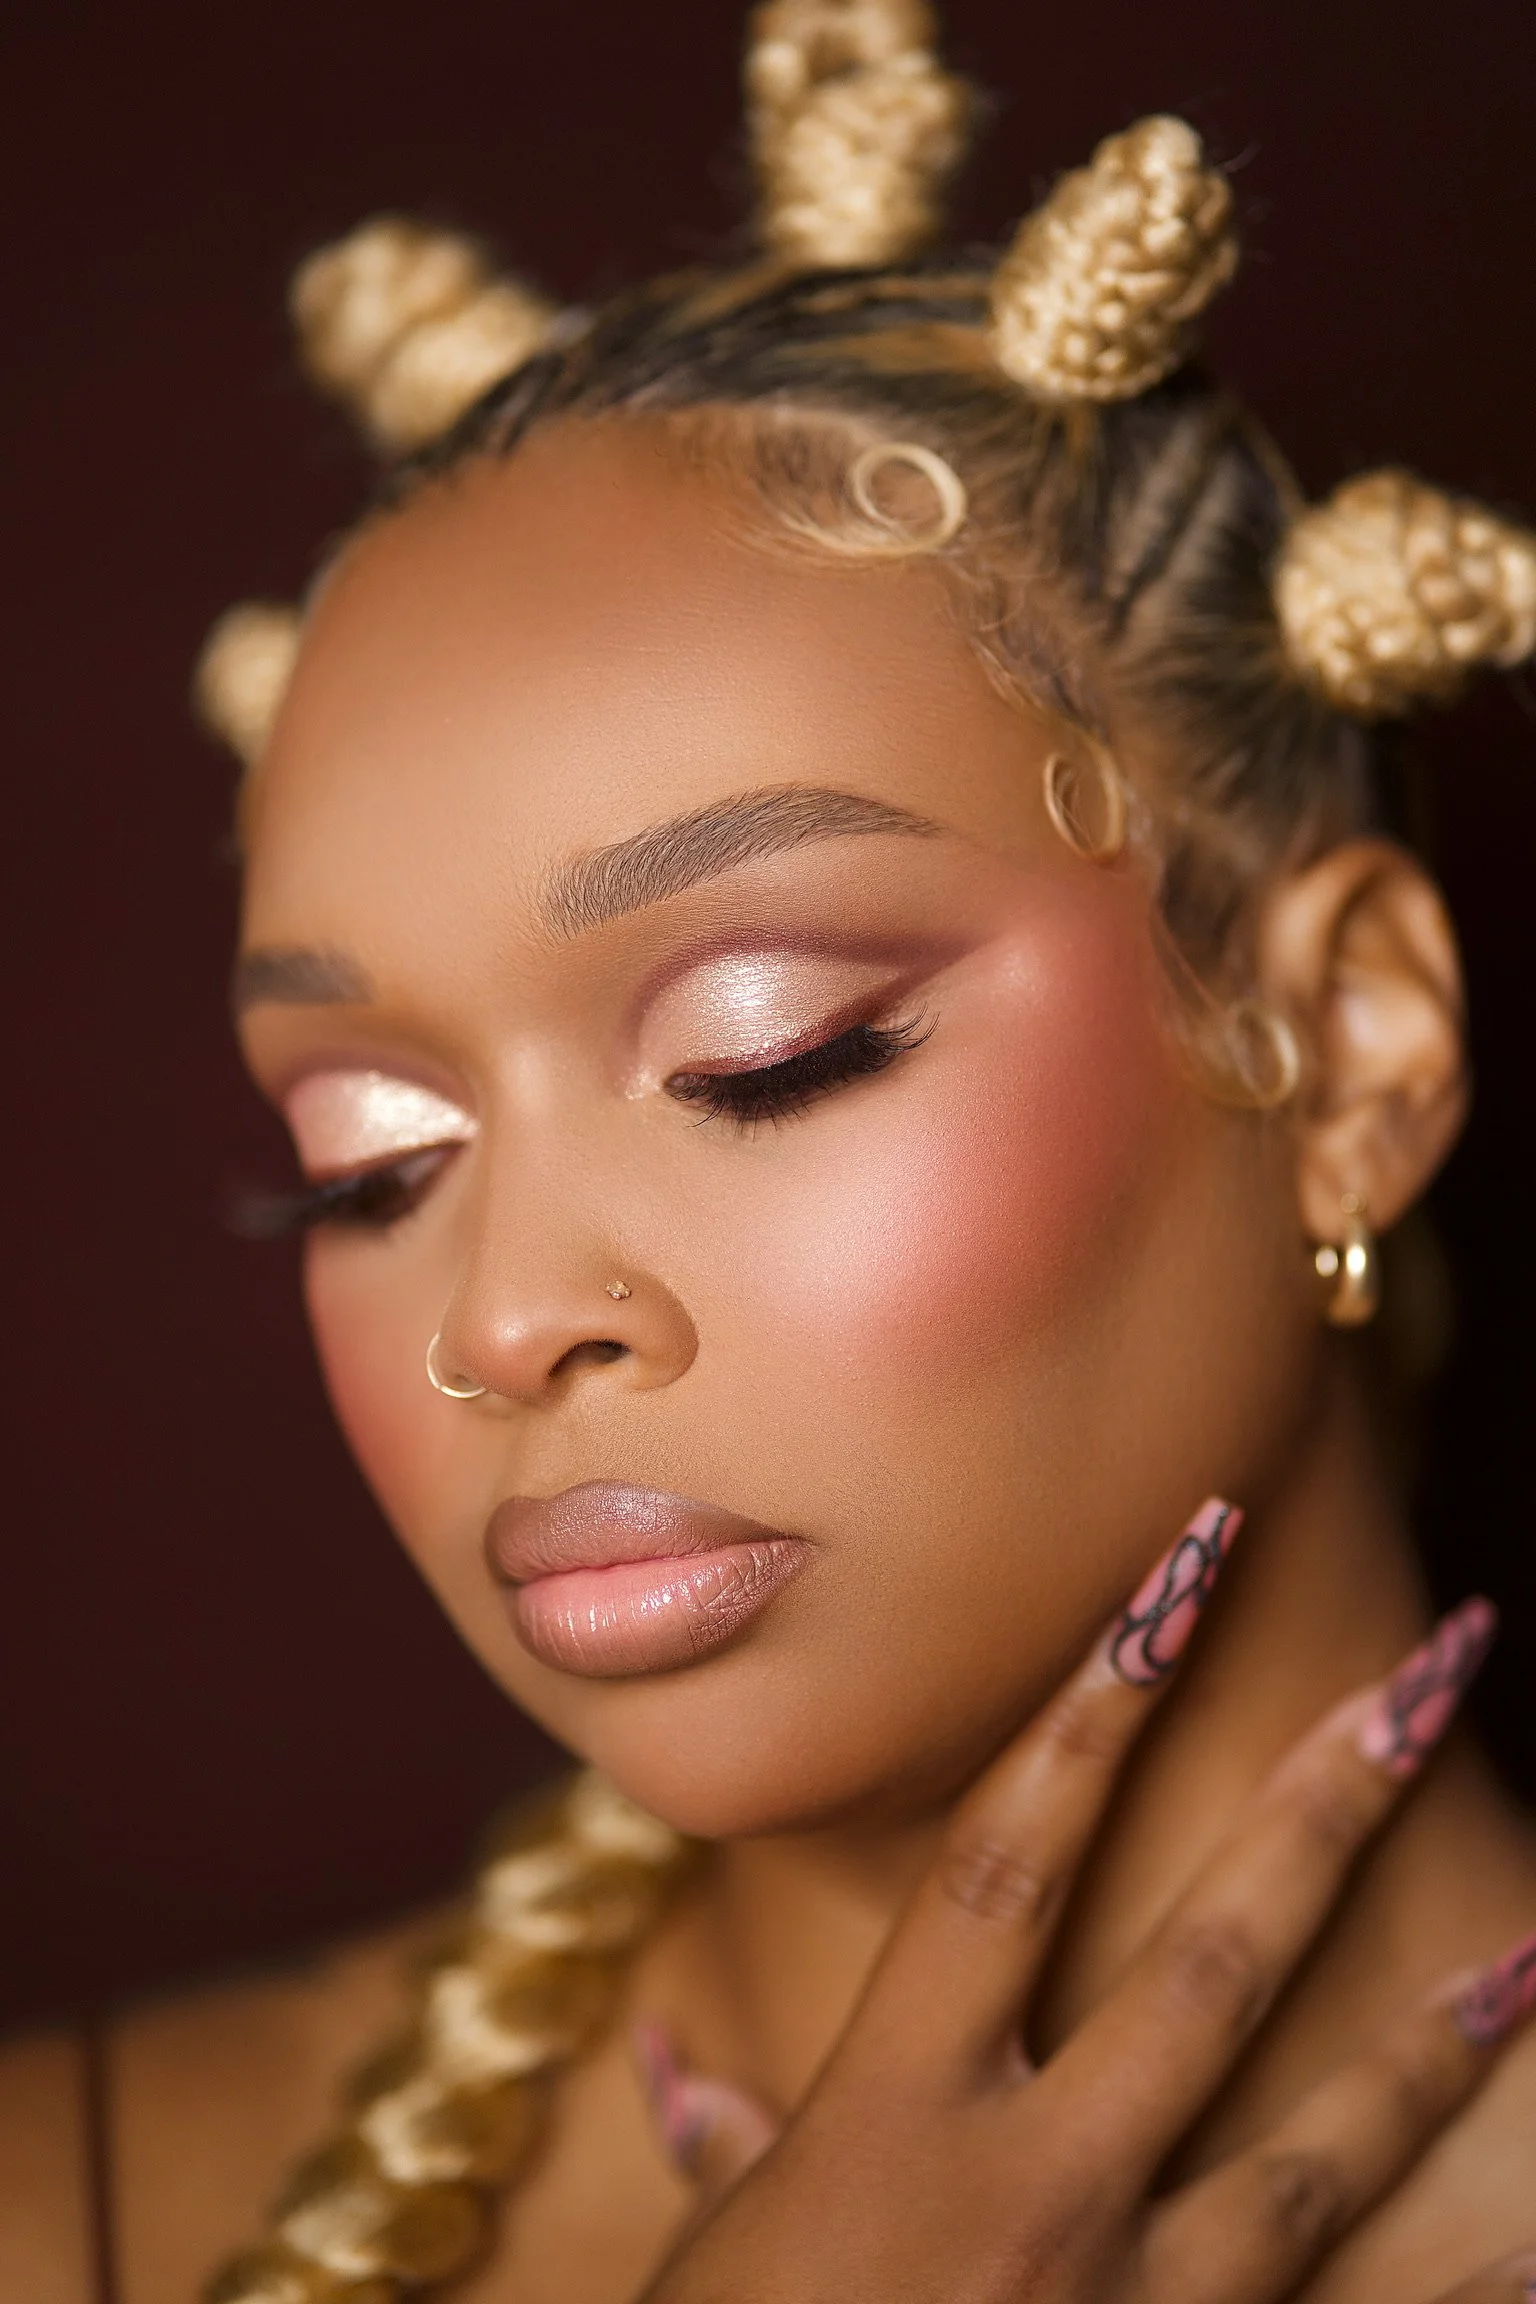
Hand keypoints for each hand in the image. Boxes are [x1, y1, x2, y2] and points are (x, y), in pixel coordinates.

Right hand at [634, 1500, 1535, 2303]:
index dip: (1095, 1699)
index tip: (1181, 1566)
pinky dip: (1467, 2287)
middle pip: (1208, 1956)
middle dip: (1327, 1800)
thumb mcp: (713, 2270)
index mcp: (893, 2111)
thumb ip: (723, 2159)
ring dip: (1438, 2036)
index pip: (1007, 1854)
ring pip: (1319, 2143)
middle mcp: (1031, 2183)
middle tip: (1437, 1662)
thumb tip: (676, 2074)